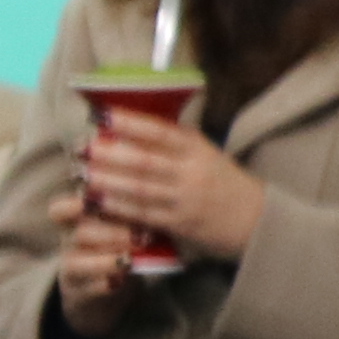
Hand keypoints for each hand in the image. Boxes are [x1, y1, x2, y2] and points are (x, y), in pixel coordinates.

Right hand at [52, 210, 138, 337]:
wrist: (104, 289)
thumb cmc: (115, 247)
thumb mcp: (116, 226)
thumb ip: (127, 213)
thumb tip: (149, 199)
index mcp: (75, 222)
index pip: (60, 211)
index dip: (73, 206)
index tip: (92, 203)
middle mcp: (68, 245)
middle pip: (79, 234)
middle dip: (112, 233)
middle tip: (142, 236)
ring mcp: (71, 271)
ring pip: (77, 263)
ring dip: (106, 261)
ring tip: (130, 260)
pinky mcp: (79, 295)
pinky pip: (87, 289)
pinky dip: (106, 285)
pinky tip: (123, 280)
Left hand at [77, 111, 264, 264]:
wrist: (257, 220)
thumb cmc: (224, 182)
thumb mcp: (206, 153)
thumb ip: (175, 141)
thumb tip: (132, 119)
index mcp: (198, 148)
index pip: (160, 131)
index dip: (129, 122)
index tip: (102, 114)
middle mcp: (192, 172)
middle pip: (144, 160)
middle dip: (109, 153)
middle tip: (80, 146)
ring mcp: (185, 200)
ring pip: (140, 188)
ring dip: (107, 181)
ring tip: (80, 172)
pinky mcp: (180, 224)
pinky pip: (144, 214)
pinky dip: (118, 207)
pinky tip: (97, 201)